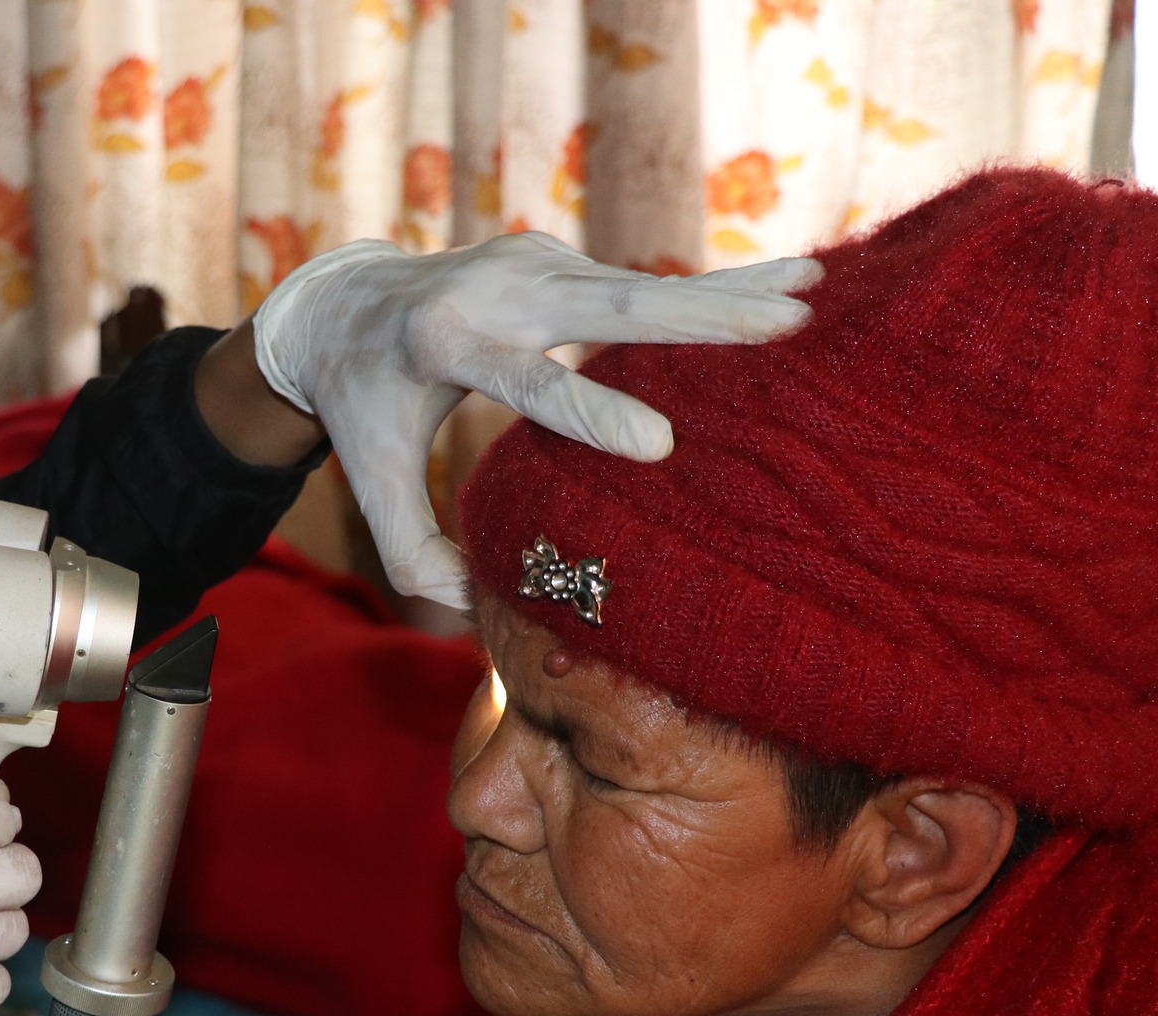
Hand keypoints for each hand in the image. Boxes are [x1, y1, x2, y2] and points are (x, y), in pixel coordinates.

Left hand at [253, 234, 822, 605]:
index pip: (527, 381)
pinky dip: (711, 291)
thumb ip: (409, 550)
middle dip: (698, 320)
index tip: (661, 443)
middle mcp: (494, 290)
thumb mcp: (369, 478)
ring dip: (727, 295)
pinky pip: (640, 286)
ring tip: (813, 299)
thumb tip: (474, 609)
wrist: (344, 306)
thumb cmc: (366, 405)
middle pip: (608, 307)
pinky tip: (786, 288)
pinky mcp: (558, 263)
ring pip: (640, 287)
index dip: (592, 411)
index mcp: (442, 342)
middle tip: (784, 330)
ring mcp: (531, 265)